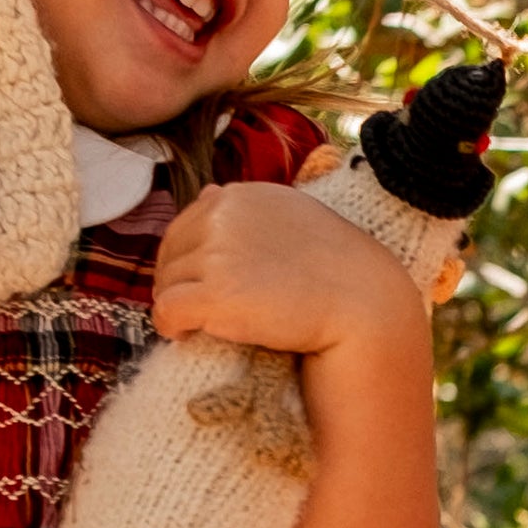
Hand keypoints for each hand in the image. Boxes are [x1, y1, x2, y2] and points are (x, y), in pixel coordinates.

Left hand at [151, 178, 426, 358]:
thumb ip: (247, 207)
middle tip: (198, 309)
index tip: (206, 283)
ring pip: (165, 284)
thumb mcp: (292, 214)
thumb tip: (206, 192)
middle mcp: (222, 217)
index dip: (188, 259)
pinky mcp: (215, 295)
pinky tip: (186, 335)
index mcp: (238, 196)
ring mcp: (217, 254)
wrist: (362, 304)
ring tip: (199, 324)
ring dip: (177, 306)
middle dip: (177, 282)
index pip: (186, 225)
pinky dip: (170, 327)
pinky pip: (166, 311)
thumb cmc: (335, 266)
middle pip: (169, 254)